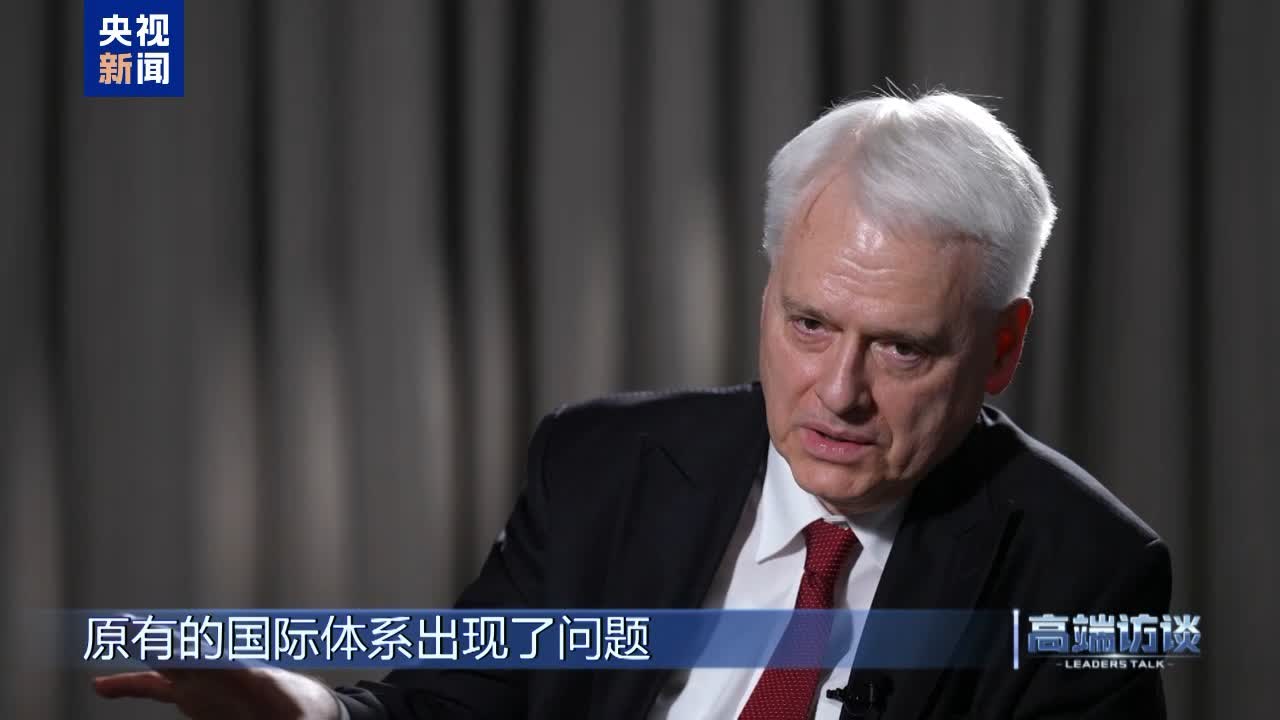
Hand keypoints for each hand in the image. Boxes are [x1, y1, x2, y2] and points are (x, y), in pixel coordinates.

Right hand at [93, 666, 340, 719]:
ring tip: (103, 654)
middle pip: (182, 655)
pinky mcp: (194, 695)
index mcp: (247, 676)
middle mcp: (220, 673)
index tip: (167, 651)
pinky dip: (132, 685)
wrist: (309, 706)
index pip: (213, 663)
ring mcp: (203, 682)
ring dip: (135, 659)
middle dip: (158, 642)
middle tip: (123, 627)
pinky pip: (156, 688)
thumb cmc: (308, 711)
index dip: (190, 656)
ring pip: (162, 667)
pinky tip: (102, 684)